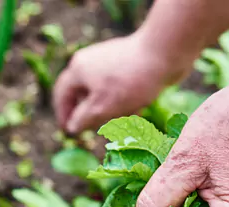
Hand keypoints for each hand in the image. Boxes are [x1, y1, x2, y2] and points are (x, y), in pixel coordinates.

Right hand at [53, 33, 192, 133]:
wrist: (165, 53)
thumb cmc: (130, 82)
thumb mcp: (102, 107)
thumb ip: (83, 119)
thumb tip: (72, 128)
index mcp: (78, 70)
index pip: (62, 95)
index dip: (64, 115)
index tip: (69, 132)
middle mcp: (91, 62)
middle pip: (84, 94)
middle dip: (92, 114)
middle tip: (99, 130)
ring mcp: (110, 61)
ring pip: (105, 92)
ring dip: (112, 111)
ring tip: (124, 123)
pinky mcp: (129, 63)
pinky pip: (121, 87)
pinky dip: (125, 101)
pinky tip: (138, 110)